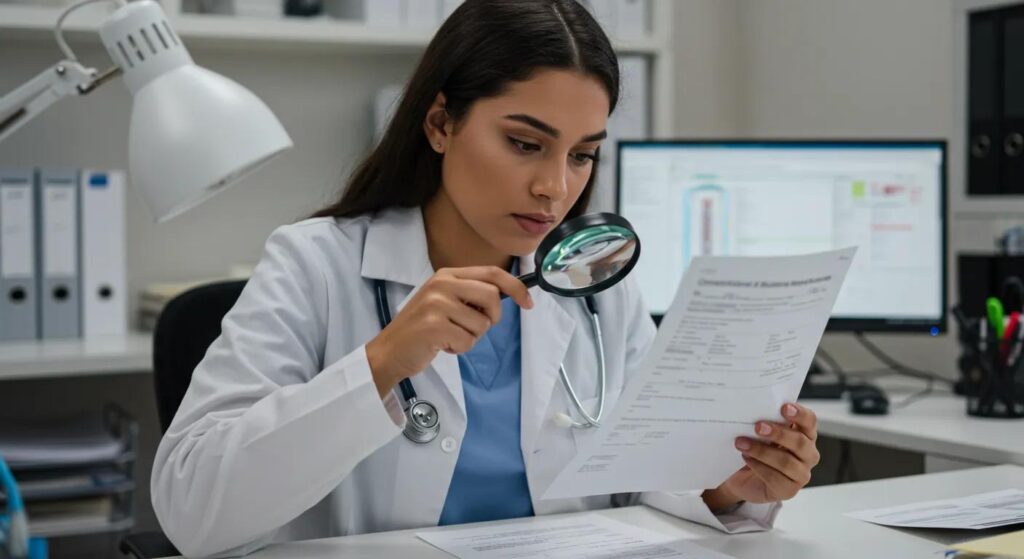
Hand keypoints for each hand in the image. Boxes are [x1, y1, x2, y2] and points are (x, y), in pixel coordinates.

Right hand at [365, 266, 532, 397]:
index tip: (528, 303)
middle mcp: (442, 284)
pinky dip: (460, 348)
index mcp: (447, 275)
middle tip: (474, 328)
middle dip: (492, 318)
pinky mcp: (434, 325)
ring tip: (449, 337)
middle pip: (492, 296)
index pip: (492, 273)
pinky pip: (468, 341)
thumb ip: (470, 294)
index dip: (515, 287)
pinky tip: (442, 345)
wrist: (389, 351)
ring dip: (471, 337)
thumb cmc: (421, 330)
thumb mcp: (444, 301)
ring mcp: (436, 304)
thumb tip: (508, 295)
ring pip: (482, 323)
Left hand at [702, 403, 819, 510]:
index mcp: (804, 434)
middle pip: (800, 442)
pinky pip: (776, 478)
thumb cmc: (755, 448)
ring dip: (762, 451)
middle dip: (779, 433)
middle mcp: (808, 454)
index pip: (809, 421)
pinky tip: (746, 458)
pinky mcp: (789, 490)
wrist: (741, 476)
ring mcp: (801, 474)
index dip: (799, 414)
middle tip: (757, 427)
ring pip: (787, 462)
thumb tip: (755, 409)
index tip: (784, 407)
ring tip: (742, 443)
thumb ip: (765, 422)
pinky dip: (759, 467)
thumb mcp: (759, 432)